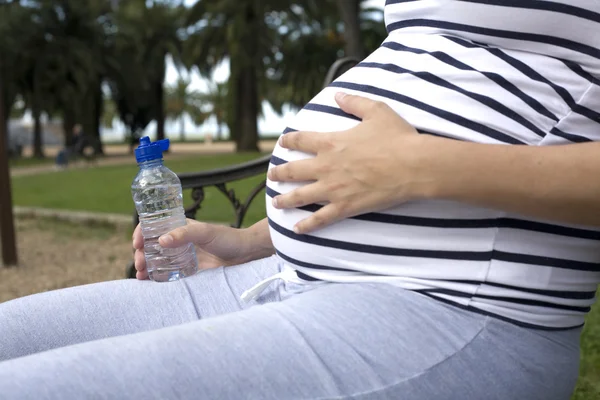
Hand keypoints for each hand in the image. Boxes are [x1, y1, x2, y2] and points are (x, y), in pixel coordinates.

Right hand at [132, 219, 272, 279]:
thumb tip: (161, 240)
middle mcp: (177, 241)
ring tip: (140, 274)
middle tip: (140, 263)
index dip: (141, 232)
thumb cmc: (227, 238)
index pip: (154, 226)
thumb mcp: (205, 232)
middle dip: (141, 253)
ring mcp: (181, 257)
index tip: (137, 243)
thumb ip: (185, 234)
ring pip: (156, 260)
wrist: (244, 255)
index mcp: (179, 226)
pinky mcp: (187, 271)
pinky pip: (167, 274)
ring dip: (145, 266)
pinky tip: (148, 282)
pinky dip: (155, 278)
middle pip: (151, 245)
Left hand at [268, 92, 428, 233]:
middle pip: (294, 170)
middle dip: (280, 173)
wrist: (413, 166)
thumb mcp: (376, 111)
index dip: (289, 141)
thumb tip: (338, 95)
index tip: (282, 143)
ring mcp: (334, 188)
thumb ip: (354, 102)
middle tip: (272, 176)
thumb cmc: (397, 137)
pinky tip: (296, 229)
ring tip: (276, 202)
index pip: (301, 140)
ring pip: (301, 196)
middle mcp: (326, 166)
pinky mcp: (345, 206)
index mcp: (331, 142)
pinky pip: (321, 218)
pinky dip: (307, 224)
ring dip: (286, 199)